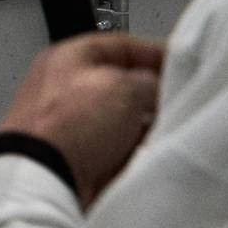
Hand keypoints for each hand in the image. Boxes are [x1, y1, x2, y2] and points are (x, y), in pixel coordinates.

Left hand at [0, 32, 164, 208]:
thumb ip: (149, 82)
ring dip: (146, 129)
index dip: (155, 52)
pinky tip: (149, 158)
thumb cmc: (67, 126)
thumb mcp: (122, 88)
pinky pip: (118, 154)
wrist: (43, 181)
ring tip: (166, 133)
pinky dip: (135, 156)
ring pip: (124, 123)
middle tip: (179, 103)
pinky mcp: (78, 161)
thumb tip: (160, 89)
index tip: (184, 65)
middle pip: (123, 88)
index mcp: (67, 59)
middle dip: (153, 97)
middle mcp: (66, 91)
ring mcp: (71, 128)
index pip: (120, 46)